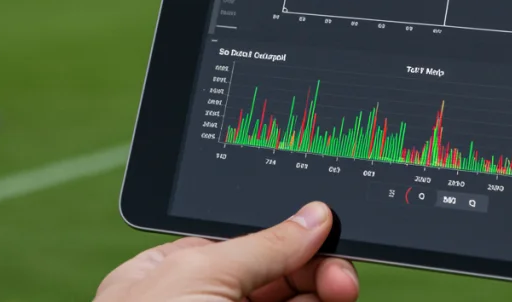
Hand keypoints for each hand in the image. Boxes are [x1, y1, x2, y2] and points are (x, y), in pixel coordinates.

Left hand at [95, 201, 358, 301]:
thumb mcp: (198, 276)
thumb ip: (261, 246)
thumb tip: (312, 218)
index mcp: (168, 275)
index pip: (243, 243)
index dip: (289, 238)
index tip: (329, 236)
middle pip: (274, 278)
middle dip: (314, 272)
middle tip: (342, 280)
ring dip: (322, 296)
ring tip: (343, 292)